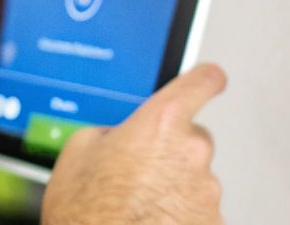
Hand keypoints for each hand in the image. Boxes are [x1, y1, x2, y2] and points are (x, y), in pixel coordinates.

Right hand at [42, 63, 227, 224]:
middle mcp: (191, 151)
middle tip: (140, 174)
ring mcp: (205, 191)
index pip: (202, 81)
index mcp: (161, 123)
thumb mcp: (77, 153)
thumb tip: (116, 136)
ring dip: (174, 187)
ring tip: (138, 207)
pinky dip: (180, 215)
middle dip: (171, 151)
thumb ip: (109, 131)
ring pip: (195, 178)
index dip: (205, 79)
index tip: (210, 80)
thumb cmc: (87, 216)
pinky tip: (152, 222)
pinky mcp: (212, 222)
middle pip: (193, 137)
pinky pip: (199, 210)